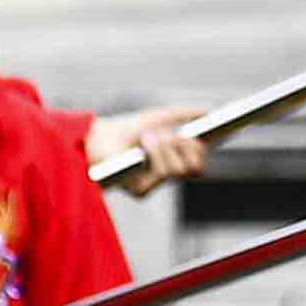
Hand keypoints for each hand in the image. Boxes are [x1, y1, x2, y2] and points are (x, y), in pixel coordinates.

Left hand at [95, 107, 211, 187]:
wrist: (97, 137)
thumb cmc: (126, 129)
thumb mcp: (158, 117)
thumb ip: (183, 114)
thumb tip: (208, 112)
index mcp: (173, 161)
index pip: (198, 162)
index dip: (202, 148)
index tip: (207, 133)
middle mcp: (165, 177)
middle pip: (196, 169)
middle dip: (189, 146)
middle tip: (177, 133)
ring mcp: (154, 185)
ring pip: (181, 170)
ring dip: (168, 146)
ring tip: (151, 135)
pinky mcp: (141, 192)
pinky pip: (162, 174)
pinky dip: (156, 153)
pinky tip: (145, 142)